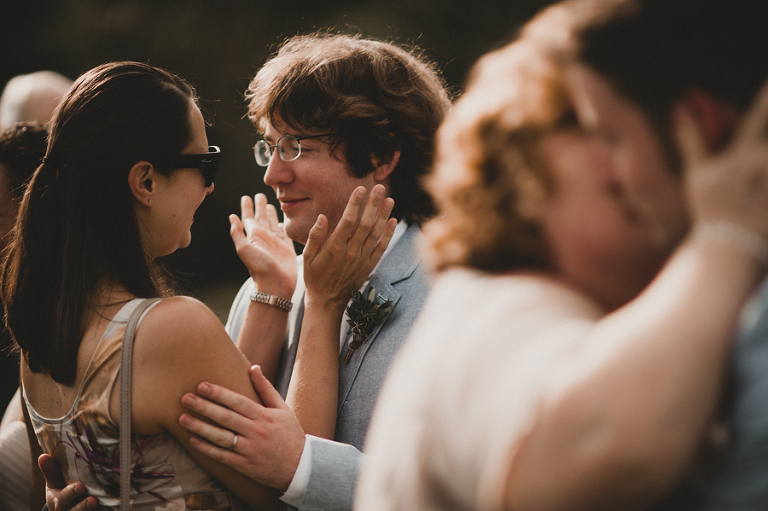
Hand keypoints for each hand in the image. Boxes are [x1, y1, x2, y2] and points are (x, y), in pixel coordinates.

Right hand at [39, 454, 98, 510]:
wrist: (69, 507)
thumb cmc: (63, 491)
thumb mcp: (55, 483)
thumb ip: (51, 472)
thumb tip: (43, 456)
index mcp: (58, 502)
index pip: (63, 499)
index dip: (71, 493)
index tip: (80, 487)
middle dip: (83, 506)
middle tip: (93, 501)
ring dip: (91, 509)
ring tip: (98, 503)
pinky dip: (104, 510)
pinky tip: (110, 505)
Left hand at [179, 365, 304, 490]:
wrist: (300, 466)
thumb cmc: (289, 433)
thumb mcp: (282, 408)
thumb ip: (266, 388)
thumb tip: (253, 367)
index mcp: (264, 416)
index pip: (238, 402)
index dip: (219, 393)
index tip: (202, 385)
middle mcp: (256, 431)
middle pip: (226, 417)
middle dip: (204, 407)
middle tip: (185, 398)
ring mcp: (250, 449)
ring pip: (221, 437)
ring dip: (200, 427)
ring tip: (182, 418)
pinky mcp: (245, 465)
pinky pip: (223, 456)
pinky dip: (207, 449)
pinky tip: (193, 440)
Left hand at [230, 193, 297, 297]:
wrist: (275, 284)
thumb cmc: (259, 268)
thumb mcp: (244, 249)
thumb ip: (238, 233)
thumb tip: (231, 217)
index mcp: (254, 236)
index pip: (249, 218)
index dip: (247, 207)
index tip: (246, 197)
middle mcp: (264, 238)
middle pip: (262, 218)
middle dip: (260, 206)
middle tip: (260, 194)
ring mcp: (276, 242)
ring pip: (274, 224)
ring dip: (272, 214)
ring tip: (271, 204)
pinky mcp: (287, 248)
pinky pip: (285, 233)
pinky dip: (284, 225)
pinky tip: (284, 221)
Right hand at [303, 184, 395, 312]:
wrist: (328, 302)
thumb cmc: (314, 278)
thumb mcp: (307, 258)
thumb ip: (315, 237)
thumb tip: (322, 217)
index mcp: (335, 248)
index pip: (348, 220)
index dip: (355, 203)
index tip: (360, 189)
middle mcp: (351, 252)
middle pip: (365, 223)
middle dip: (373, 204)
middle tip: (379, 187)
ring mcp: (362, 259)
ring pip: (376, 233)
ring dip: (383, 215)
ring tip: (389, 199)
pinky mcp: (369, 266)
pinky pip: (381, 247)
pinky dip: (388, 234)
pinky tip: (393, 221)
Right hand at [677, 79, 767, 240]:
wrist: (729, 243)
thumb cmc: (711, 207)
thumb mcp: (697, 173)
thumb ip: (692, 140)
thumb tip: (681, 109)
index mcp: (743, 153)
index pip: (759, 115)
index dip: (767, 95)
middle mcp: (765, 163)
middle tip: (764, 146)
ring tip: (766, 163)